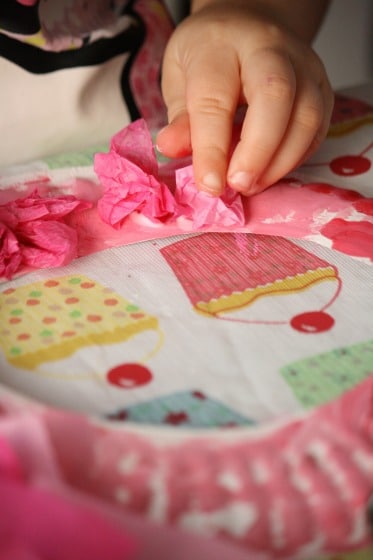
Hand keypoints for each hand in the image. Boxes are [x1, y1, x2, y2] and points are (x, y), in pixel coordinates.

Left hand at [156, 1, 333, 195]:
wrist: (248, 26)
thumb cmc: (209, 57)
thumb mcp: (180, 78)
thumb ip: (180, 118)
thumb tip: (171, 148)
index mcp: (220, 44)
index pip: (215, 98)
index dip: (212, 148)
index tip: (209, 185)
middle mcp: (268, 48)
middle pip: (274, 96)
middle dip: (257, 151)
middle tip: (237, 185)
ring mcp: (303, 66)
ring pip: (306, 116)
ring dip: (279, 162)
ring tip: (251, 185)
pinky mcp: (322, 88)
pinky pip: (316, 130)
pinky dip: (294, 159)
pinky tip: (270, 173)